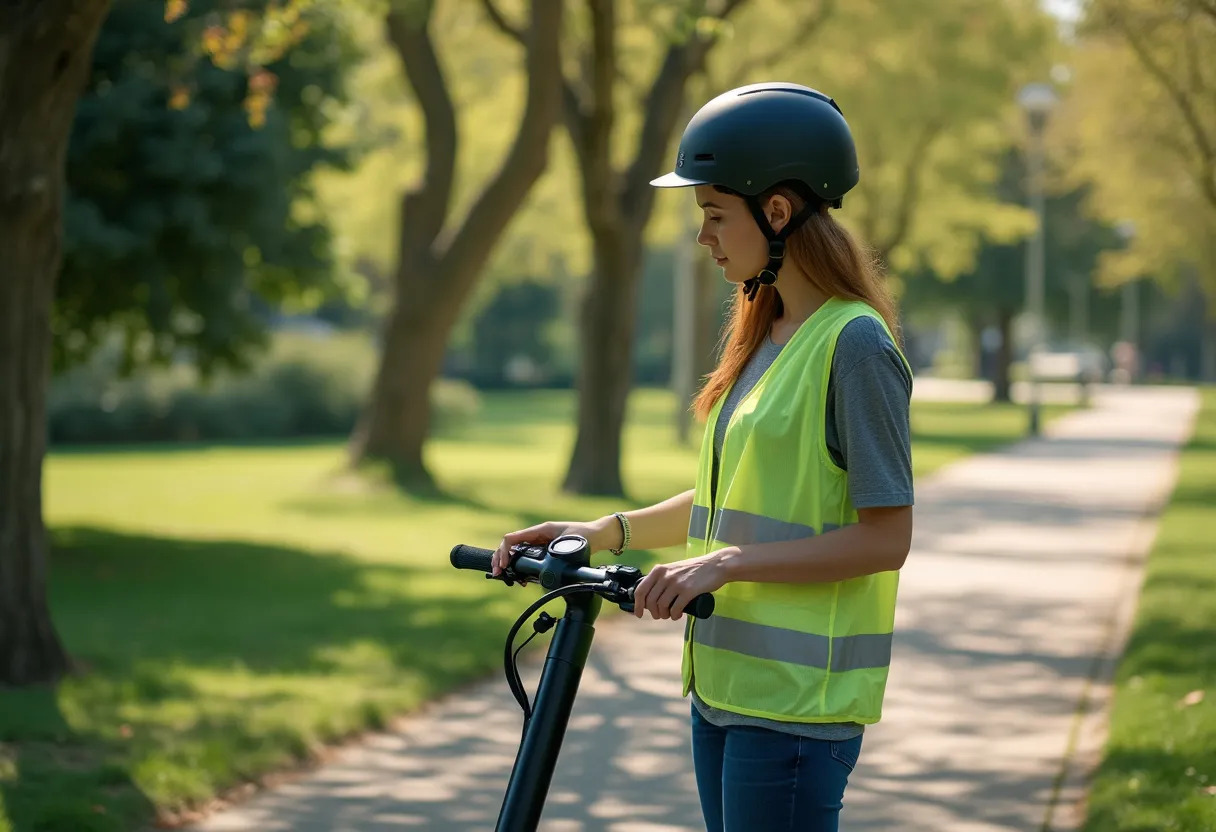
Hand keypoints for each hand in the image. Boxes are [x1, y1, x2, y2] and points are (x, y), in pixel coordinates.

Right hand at [490, 518, 614, 578]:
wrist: (597, 535)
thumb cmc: (584, 535)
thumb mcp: (567, 543)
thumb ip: (555, 551)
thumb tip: (542, 563)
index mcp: (539, 530)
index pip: (512, 538)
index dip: (504, 552)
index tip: (503, 566)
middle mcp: (537, 535)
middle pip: (510, 545)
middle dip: (501, 559)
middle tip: (499, 573)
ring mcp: (539, 542)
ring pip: (516, 551)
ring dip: (508, 563)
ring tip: (506, 577)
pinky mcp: (544, 550)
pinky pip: (526, 556)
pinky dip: (519, 565)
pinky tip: (519, 576)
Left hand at [631, 553, 726, 620]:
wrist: (715, 565)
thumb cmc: (694, 570)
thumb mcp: (674, 569)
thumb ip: (663, 578)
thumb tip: (651, 596)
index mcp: (659, 570)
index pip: (641, 590)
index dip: (638, 605)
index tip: (639, 614)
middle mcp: (665, 576)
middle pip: (651, 601)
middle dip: (654, 613)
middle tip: (660, 616)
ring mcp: (677, 583)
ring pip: (662, 606)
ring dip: (664, 615)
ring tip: (670, 615)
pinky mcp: (688, 591)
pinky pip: (675, 608)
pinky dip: (674, 615)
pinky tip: (677, 616)